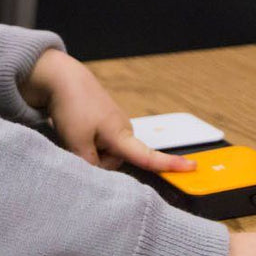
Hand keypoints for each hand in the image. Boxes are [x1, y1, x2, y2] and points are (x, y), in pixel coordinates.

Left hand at [20, 50, 195, 172]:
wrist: (63, 78)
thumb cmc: (72, 107)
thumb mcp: (76, 143)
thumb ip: (89, 166)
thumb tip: (99, 177)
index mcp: (122, 135)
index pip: (149, 156)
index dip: (170, 164)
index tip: (193, 167)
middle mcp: (123, 130)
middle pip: (113, 164)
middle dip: (94, 161)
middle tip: (76, 142)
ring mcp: (114, 126)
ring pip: (103, 155)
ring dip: (87, 150)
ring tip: (73, 131)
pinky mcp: (105, 123)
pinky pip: (97, 144)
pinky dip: (85, 141)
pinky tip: (74, 128)